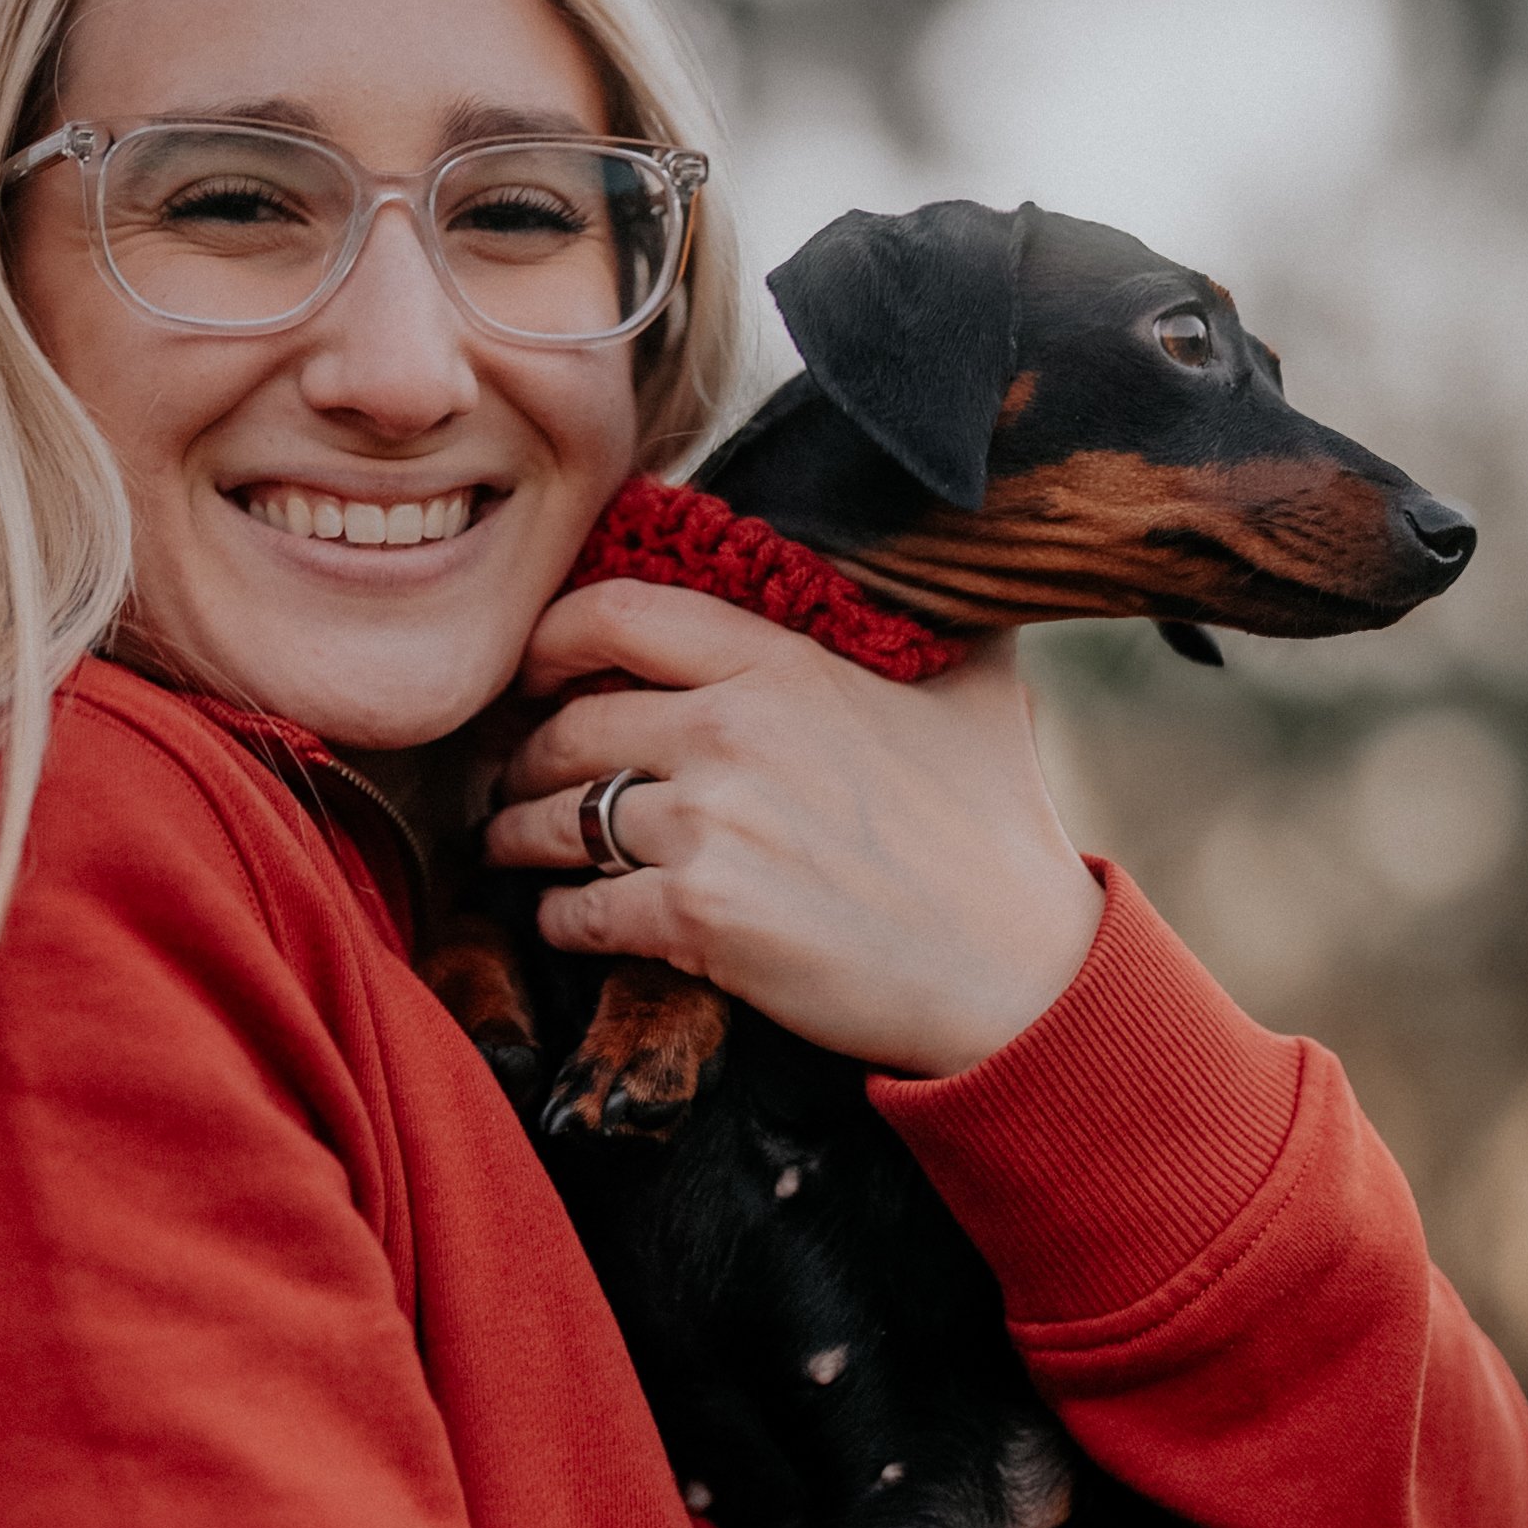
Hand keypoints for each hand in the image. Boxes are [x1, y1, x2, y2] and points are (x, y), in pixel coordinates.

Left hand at [481, 581, 1104, 1075]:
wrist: (1016, 972)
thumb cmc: (999, 831)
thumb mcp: (978, 688)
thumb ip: (933, 616)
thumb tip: (942, 554)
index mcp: (782, 665)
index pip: (618, 614)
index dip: (552, 638)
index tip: (535, 669)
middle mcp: (731, 733)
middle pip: (568, 728)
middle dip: (526, 758)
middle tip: (515, 778)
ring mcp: (710, 828)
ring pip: (556, 821)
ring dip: (518, 838)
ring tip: (511, 847)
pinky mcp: (698, 920)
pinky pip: (578, 911)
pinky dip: (557, 918)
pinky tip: (562, 920)